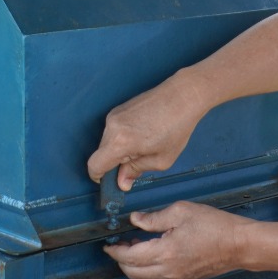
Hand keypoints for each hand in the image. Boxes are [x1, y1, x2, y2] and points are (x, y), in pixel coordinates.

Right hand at [87, 73, 211, 189]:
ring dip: (120, 149)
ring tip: (144, 144)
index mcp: (120, 142)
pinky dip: (123, 137)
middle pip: (101, 153)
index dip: (99, 177)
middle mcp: (111, 127)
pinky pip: (114, 130)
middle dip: (115, 162)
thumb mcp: (161, 160)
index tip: (111, 180)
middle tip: (139, 161)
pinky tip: (143, 133)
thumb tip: (122, 182)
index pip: (94, 165)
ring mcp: (114, 115)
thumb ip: (136, 171)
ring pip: (108, 141)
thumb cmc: (176, 129)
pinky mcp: (119, 108)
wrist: (182, 96)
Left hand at [103, 201, 250, 278]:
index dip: (114, 250)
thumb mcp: (181, 212)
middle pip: (132, 272)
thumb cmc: (215, 226)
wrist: (239, 245)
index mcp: (165, 252)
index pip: (129, 257)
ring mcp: (176, 278)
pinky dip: (146, 270)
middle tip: (120, 243)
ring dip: (133, 266)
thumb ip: (154, 217)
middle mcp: (168, 271)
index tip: (108, 244)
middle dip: (120, 259)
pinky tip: (151, 253)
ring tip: (135, 246)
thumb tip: (135, 220)